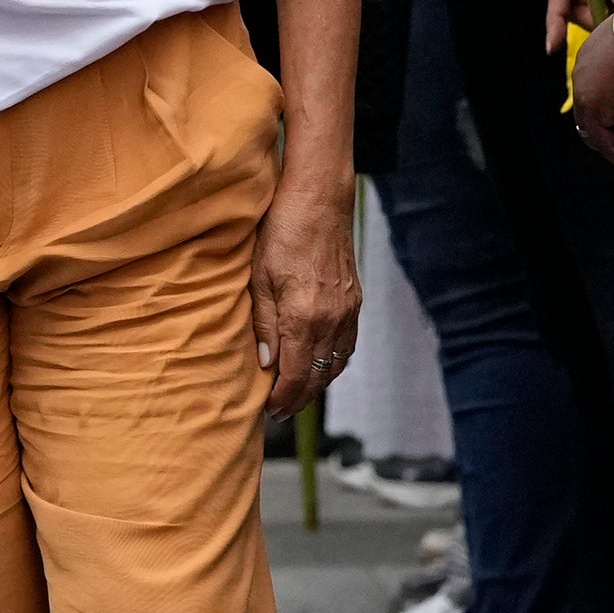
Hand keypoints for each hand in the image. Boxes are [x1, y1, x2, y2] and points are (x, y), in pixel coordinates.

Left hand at [254, 166, 363, 416]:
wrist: (319, 200)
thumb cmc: (282, 232)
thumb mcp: (259, 277)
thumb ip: (263, 324)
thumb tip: (266, 363)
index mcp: (304, 316)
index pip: (295, 374)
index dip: (283, 398)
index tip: (269, 410)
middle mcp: (331, 320)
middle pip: (318, 376)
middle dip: (299, 399)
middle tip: (280, 412)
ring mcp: (348, 311)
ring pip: (335, 364)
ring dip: (317, 384)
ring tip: (297, 395)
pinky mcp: (355, 301)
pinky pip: (347, 345)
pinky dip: (333, 363)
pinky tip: (319, 366)